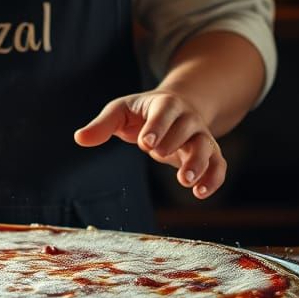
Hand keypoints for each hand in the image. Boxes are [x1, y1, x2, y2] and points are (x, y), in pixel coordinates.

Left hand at [73, 90, 226, 199]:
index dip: (157, 126)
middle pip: (188, 128)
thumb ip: (102, 125)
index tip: (145, 142)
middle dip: (174, 142)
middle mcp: (187, 118)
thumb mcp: (120, 111)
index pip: (164, 111)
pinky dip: (214, 178)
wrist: (176, 108)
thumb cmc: (142, 112)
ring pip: (208, 147)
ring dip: (199, 163)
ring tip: (184, 181)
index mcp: (164, 103)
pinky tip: (200, 193)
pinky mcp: (210, 153)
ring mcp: (201, 135)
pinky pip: (219, 164)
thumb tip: (79, 138)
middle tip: (158, 155)